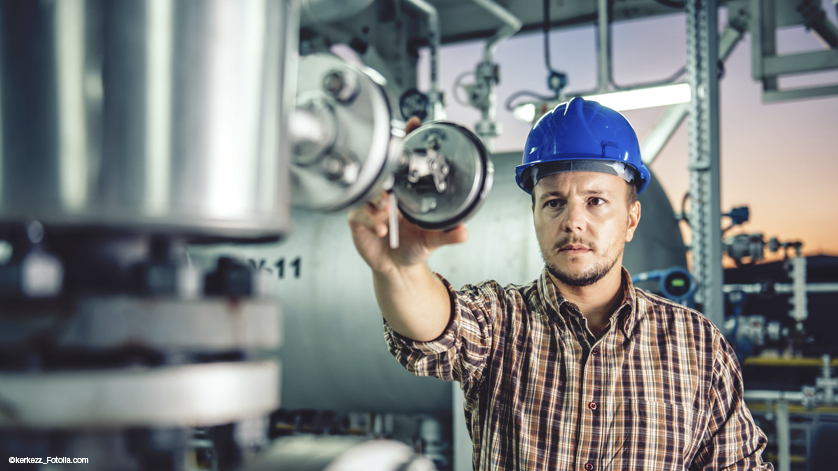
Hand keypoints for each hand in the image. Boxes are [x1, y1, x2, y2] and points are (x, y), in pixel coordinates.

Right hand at [348, 117, 468, 273]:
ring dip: (378, 200)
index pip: (404, 160)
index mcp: (404, 191)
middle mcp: (386, 194)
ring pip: (369, 193)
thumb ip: (447, 235)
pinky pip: (359, 213)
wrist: (396, 267)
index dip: (407, 139)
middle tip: (393, 180)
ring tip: (387, 210)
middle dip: (385, 168)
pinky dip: (370, 219)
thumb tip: (464, 232)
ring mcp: (370, 205)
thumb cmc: (412, 246)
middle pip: (383, 171)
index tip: (414, 122)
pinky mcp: (357, 219)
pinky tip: (382, 229)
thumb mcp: (432, 239)